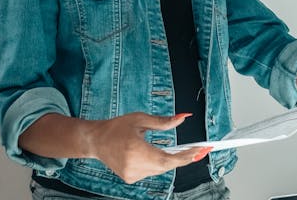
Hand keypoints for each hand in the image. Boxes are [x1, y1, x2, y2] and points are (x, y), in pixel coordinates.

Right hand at [89, 112, 209, 183]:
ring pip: (160, 169)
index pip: (166, 159)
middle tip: (199, 149)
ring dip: (171, 160)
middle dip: (183, 157)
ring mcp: (131, 174)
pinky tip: (158, 154)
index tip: (200, 151)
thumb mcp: (140, 119)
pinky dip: (159, 163)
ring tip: (183, 151)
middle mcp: (133, 165)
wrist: (96, 141)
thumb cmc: (116, 127)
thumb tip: (184, 117)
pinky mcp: (130, 178)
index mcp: (135, 150)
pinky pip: (152, 171)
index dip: (185, 157)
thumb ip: (164, 121)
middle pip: (166, 165)